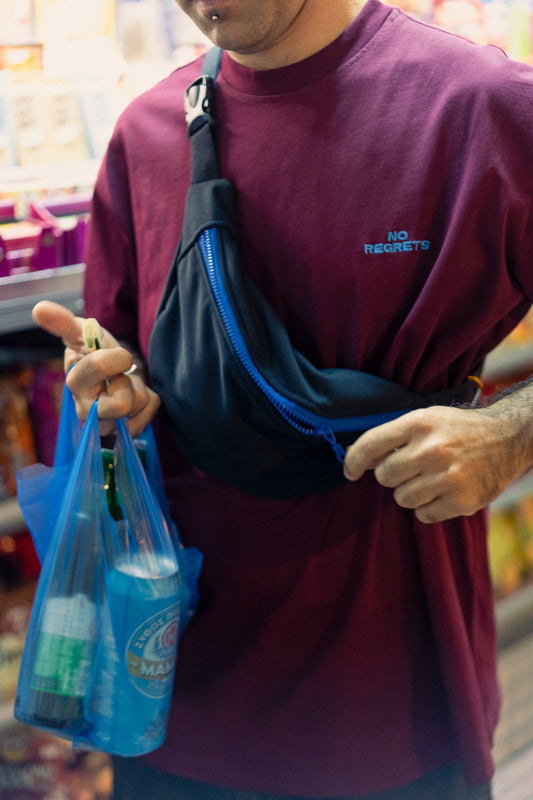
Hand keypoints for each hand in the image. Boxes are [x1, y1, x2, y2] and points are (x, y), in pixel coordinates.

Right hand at [32, 300, 159, 436]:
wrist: (118, 373)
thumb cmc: (98, 353)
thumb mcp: (83, 334)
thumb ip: (63, 323)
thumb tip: (39, 309)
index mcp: (74, 382)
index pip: (94, 370)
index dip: (114, 359)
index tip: (119, 356)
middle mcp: (85, 410)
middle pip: (120, 404)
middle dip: (128, 381)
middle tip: (122, 374)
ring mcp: (106, 425)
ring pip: (139, 403)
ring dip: (140, 388)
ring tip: (125, 386)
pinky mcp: (126, 432)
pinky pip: (151, 408)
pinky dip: (150, 399)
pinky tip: (135, 399)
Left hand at [343, 404, 530, 523]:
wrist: (508, 438)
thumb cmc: (459, 430)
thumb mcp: (427, 419)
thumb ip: (394, 437)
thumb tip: (359, 459)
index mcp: (419, 423)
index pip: (371, 444)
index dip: (354, 461)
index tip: (350, 471)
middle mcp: (432, 449)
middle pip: (384, 477)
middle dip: (393, 476)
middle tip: (412, 469)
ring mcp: (448, 477)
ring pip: (402, 499)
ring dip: (411, 493)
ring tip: (431, 479)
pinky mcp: (462, 501)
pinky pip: (424, 515)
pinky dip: (428, 508)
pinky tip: (443, 492)